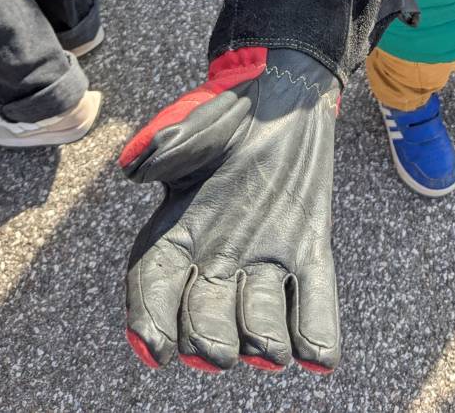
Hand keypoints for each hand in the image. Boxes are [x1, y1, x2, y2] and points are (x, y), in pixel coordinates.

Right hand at [121, 49, 340, 374]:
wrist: (283, 99)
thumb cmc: (229, 114)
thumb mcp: (192, 128)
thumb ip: (162, 149)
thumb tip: (135, 169)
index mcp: (177, 234)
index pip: (155, 288)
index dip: (151, 322)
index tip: (156, 349)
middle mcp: (218, 259)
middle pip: (205, 317)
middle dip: (209, 340)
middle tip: (217, 355)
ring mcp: (265, 259)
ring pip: (259, 316)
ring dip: (263, 338)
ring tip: (271, 353)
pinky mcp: (307, 249)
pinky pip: (313, 296)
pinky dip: (316, 327)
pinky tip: (319, 355)